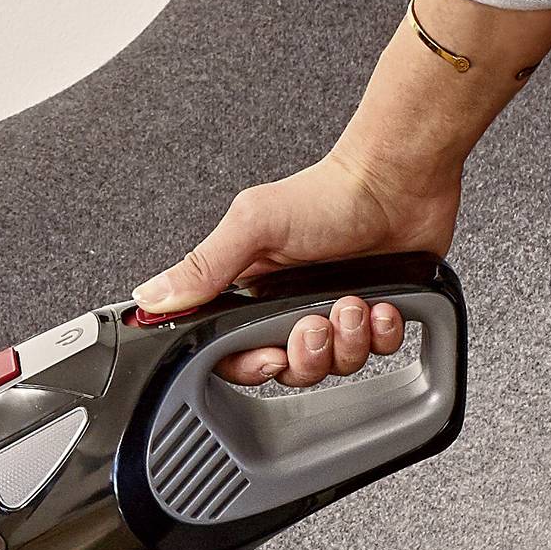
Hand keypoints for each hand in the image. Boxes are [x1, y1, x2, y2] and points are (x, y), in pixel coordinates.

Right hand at [135, 150, 460, 385]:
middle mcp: (289, 306)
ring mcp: (332, 311)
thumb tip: (151, 296)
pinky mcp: (372, 313)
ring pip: (334, 365)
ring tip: (353, 301)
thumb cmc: (331, 194)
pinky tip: (381, 304)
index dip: (251, 366)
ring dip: (348, 340)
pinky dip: (382, 332)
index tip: (269, 356)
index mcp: (251, 291)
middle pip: (287, 369)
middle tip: (317, 320)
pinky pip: (377, 351)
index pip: (233, 353)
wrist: (399, 180)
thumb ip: (202, 266)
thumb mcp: (253, 225)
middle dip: (308, 353)